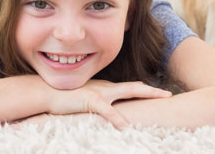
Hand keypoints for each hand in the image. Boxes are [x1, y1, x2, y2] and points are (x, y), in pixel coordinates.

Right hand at [47, 79, 171, 128]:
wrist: (46, 92)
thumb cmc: (63, 99)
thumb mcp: (83, 101)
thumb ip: (96, 105)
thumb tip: (105, 114)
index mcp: (105, 89)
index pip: (129, 88)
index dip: (145, 89)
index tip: (159, 93)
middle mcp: (106, 88)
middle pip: (134, 87)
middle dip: (152, 90)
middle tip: (169, 94)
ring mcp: (99, 93)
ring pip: (127, 92)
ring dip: (144, 96)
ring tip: (160, 98)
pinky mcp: (90, 101)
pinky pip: (107, 110)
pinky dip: (118, 119)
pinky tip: (126, 127)